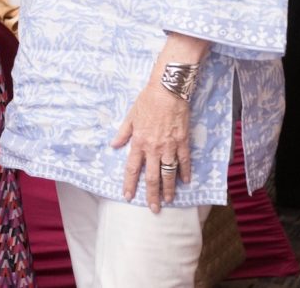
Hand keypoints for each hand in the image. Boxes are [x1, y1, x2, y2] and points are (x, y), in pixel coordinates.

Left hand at [111, 82, 190, 212]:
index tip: (127, 196)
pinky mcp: (183, 142)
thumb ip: (123, 132)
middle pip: (152, 177)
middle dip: (152, 194)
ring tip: (168, 200)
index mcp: (139, 141)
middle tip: (154, 209)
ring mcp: (169, 146)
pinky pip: (184, 162)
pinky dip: (185, 173)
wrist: (167, 91)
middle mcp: (153, 148)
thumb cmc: (148, 101)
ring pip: (169, 173)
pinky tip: (186, 182)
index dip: (130, 184)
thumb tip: (114, 145)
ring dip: (169, 189)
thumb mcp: (131, 115)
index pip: (133, 168)